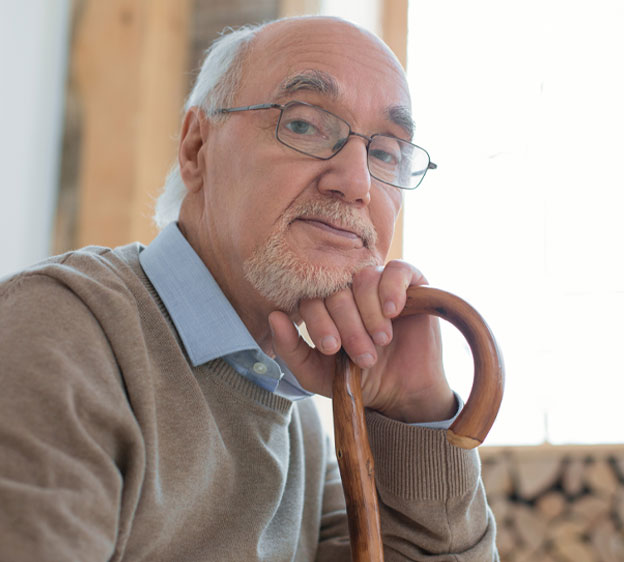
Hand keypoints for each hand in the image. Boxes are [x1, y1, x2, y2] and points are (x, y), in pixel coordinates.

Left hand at [268, 261, 456, 422]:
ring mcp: (378, 285)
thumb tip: (274, 315)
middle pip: (338, 289)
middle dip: (348, 325)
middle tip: (364, 357)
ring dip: (370, 312)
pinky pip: (398, 269)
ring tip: (381, 340)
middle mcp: (349, 291)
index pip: (312, 298)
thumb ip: (290, 348)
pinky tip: (392, 312)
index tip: (332, 349)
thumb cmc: (357, 381)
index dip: (319, 322)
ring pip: (365, 277)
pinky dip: (392, 289)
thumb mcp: (315, 374)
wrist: (401, 394)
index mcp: (324, 307)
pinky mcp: (410, 284)